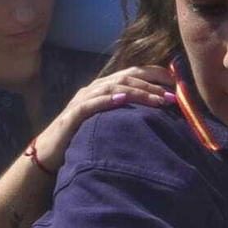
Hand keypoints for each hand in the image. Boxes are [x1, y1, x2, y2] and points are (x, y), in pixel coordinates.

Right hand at [33, 65, 175, 169]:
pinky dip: (107, 101)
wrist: (49, 153)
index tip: (178, 82)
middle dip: (153, 84)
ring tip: (157, 100)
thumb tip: (158, 111)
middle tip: (174, 95)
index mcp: (104, 88)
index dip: (156, 74)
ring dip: (138, 93)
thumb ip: (126, 112)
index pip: (133, 73)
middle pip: (127, 77)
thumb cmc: (81, 137)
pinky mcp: (73, 115)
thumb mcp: (108, 122)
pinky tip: (122, 100)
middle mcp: (94, 89)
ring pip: (114, 88)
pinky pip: (91, 104)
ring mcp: (83, 100)